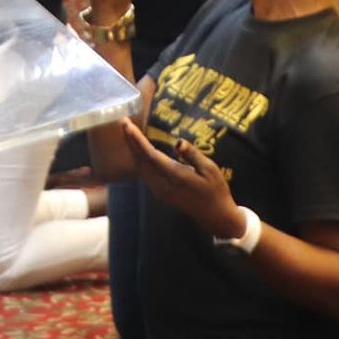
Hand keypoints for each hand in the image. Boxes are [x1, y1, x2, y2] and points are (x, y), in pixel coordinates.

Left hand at [119, 118, 244, 237]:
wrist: (215, 216)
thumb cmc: (216, 190)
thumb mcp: (210, 170)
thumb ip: (193, 155)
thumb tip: (178, 141)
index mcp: (176, 177)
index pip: (150, 156)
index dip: (137, 140)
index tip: (128, 125)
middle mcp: (163, 185)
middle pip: (140, 161)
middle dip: (130, 141)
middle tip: (123, 121)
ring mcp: (160, 191)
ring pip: (140, 168)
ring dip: (132, 149)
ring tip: (127, 131)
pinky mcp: (160, 193)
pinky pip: (144, 173)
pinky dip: (138, 158)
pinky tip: (137, 149)